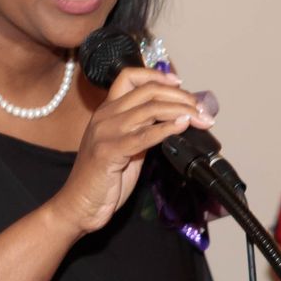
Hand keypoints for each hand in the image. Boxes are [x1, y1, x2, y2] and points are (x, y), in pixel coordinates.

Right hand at [50, 64, 210, 238]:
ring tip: (199, 119)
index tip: (179, 83)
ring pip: (150, 109)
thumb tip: (172, 121)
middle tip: (200, 107)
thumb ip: (142, 131)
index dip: (156, 75)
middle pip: (148, 91)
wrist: (79, 206)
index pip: (130, 76)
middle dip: (180, 96)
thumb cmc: (102, 180)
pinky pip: (144, 135)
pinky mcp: (109, 151)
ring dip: (181, 111)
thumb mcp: (125, 148)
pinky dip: (167, 128)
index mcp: (107, 111)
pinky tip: (182, 127)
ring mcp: (106, 132)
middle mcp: (105, 116)